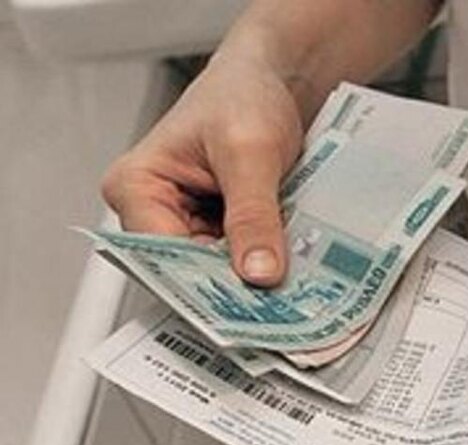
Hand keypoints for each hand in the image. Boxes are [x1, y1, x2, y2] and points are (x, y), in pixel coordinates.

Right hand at [101, 51, 304, 285]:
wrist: (274, 79)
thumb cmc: (243, 94)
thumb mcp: (250, 152)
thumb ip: (252, 213)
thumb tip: (257, 272)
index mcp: (136, 187)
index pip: (161, 257)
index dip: (205, 284)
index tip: (247, 306)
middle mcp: (155, 211)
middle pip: (191, 271)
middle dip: (236, 285)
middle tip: (282, 305)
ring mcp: (189, 224)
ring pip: (221, 272)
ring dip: (257, 278)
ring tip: (295, 284)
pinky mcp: (222, 230)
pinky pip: (243, 260)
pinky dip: (268, 264)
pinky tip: (295, 268)